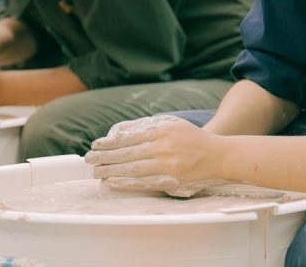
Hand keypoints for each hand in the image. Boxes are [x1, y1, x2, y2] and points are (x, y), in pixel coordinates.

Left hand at [85, 115, 228, 196]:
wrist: (216, 154)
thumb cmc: (190, 137)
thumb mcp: (170, 123)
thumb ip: (146, 125)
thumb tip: (118, 131)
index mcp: (161, 129)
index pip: (128, 137)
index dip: (109, 143)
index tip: (95, 145)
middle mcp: (163, 146)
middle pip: (126, 153)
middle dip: (104, 157)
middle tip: (88, 160)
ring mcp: (167, 164)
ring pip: (132, 168)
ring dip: (111, 171)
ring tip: (96, 172)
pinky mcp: (171, 179)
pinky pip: (144, 182)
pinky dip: (126, 182)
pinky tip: (114, 181)